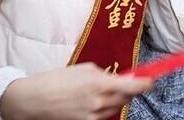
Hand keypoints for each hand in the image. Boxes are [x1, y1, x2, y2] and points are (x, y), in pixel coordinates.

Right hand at [0, 64, 153, 119]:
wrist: (32, 101)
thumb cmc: (56, 80)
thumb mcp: (85, 69)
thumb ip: (108, 74)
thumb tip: (127, 78)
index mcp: (99, 84)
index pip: (134, 87)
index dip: (147, 84)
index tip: (151, 80)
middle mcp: (99, 102)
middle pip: (128, 98)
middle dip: (130, 90)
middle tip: (123, 82)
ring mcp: (93, 116)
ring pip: (117, 108)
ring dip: (117, 99)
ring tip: (100, 91)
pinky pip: (105, 116)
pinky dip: (105, 108)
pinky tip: (93, 101)